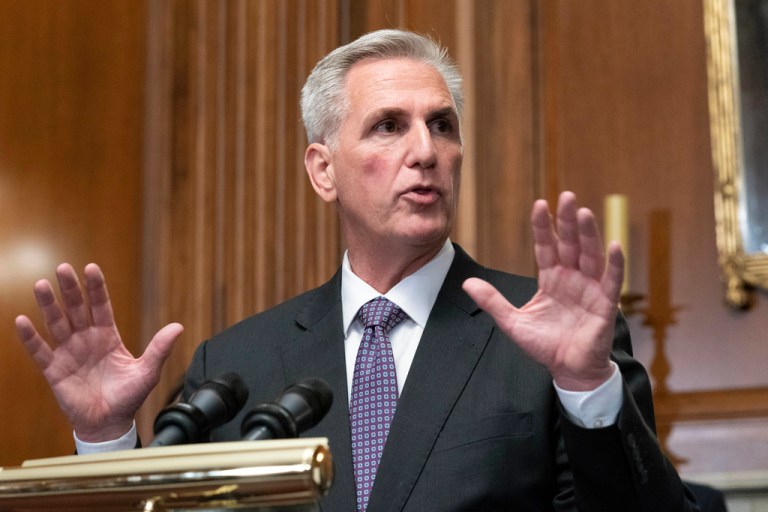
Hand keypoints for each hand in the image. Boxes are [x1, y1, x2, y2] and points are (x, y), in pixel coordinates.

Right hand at [14, 263, 182, 441]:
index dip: (96, 288)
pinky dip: (31, 337)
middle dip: (70, 289)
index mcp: (108, 337)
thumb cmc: (128, 397)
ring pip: (57, 323)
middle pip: (77, 309)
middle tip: (63, 268)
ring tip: (41, 285)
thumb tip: (178, 327)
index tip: (90, 268)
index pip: (101, 306)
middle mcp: (86, 340)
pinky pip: (40, 351)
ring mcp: (69, 353)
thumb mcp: (147, 372)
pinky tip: (22, 320)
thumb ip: (159, 349)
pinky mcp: (55, 370)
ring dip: (49, 305)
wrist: (110, 423)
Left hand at [463, 191, 623, 390]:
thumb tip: (467, 283)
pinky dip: (614, 263)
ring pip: (590, 256)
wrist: (568, 371)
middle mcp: (572, 278)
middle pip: (570, 244)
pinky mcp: (605, 304)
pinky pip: (612, 280)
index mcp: (551, 279)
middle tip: (566, 196)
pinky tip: (612, 244)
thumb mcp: (512, 322)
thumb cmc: (545, 346)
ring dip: (588, 234)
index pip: (547, 247)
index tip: (539, 205)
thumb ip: (493, 301)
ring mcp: (590, 289)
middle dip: (568, 221)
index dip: (543, 227)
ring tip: (584, 213)